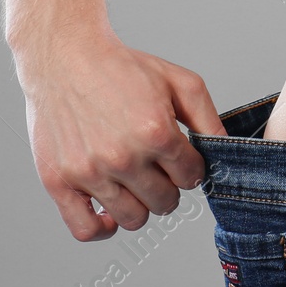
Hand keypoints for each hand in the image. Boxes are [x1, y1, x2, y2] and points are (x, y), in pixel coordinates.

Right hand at [20, 36, 226, 239]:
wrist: (65, 57)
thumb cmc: (123, 68)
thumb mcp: (179, 81)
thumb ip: (208, 119)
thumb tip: (227, 151)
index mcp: (156, 132)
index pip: (191, 177)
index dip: (190, 167)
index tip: (179, 157)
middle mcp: (122, 156)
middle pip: (165, 202)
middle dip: (168, 186)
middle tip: (157, 167)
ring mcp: (89, 172)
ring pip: (133, 219)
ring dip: (140, 204)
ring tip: (135, 181)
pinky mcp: (58, 181)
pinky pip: (85, 229)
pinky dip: (102, 228)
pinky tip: (110, 211)